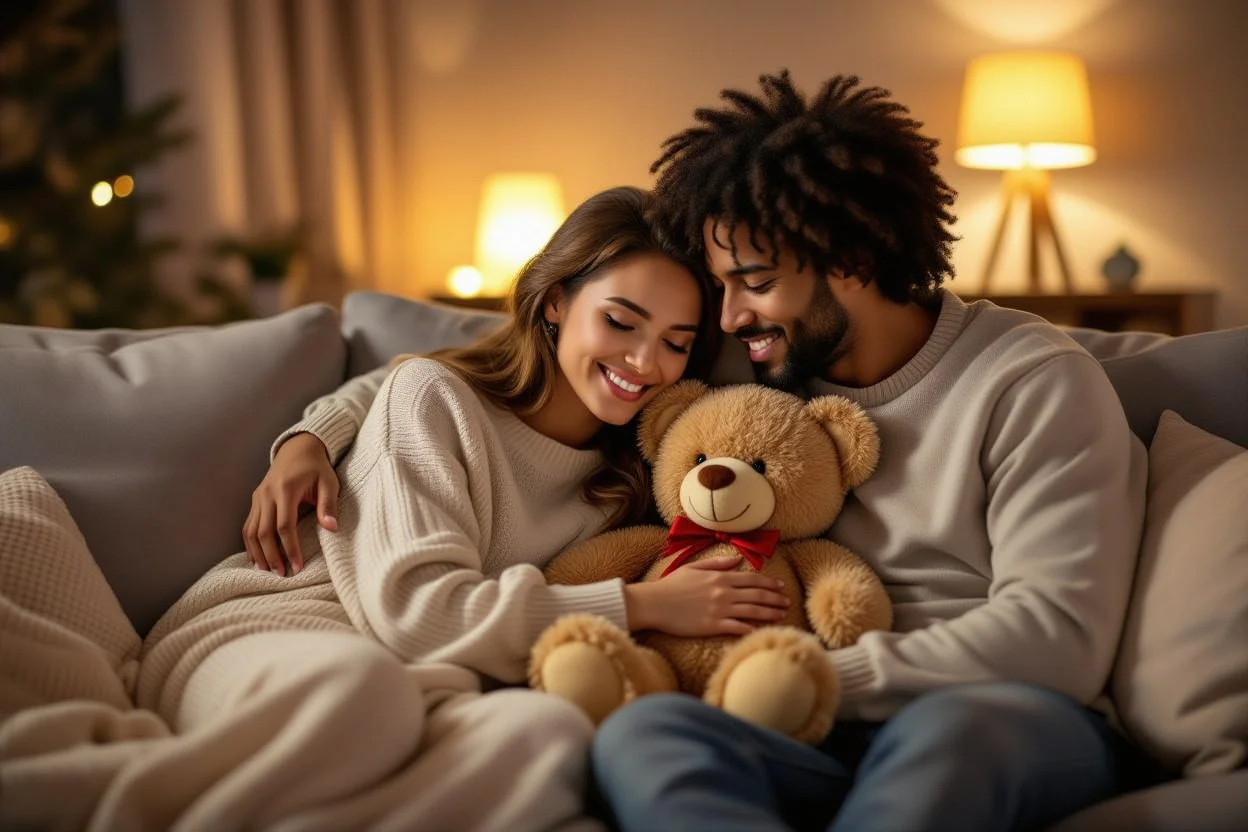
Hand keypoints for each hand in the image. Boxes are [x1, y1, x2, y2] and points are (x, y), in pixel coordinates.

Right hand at [242, 432, 338, 575]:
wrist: (298, 448)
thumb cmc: (317, 468)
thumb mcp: (329, 482)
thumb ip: (329, 505)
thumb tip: (331, 529)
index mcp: (286, 490)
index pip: (284, 526)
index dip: (290, 548)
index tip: (297, 566)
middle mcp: (267, 494)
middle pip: (264, 532)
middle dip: (272, 556)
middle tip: (282, 575)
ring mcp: (258, 497)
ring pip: (251, 531)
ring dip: (258, 553)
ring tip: (267, 571)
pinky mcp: (255, 499)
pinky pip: (248, 525)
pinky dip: (250, 543)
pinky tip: (257, 558)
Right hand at [624, 555, 790, 636]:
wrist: (654, 603)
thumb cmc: (671, 585)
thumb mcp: (694, 567)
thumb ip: (717, 563)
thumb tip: (736, 560)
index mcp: (720, 577)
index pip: (752, 579)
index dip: (769, 582)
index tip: (781, 586)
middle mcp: (724, 592)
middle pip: (757, 594)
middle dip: (775, 598)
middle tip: (787, 602)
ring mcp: (720, 609)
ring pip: (753, 611)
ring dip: (770, 613)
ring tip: (782, 615)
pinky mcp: (713, 625)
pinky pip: (738, 627)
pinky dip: (752, 628)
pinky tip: (762, 630)